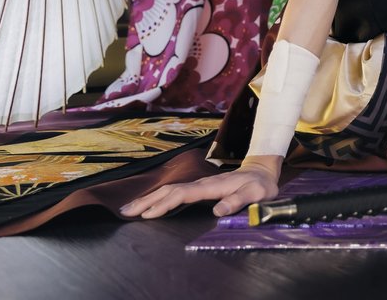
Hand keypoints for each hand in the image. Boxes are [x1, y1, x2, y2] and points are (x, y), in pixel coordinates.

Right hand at [119, 161, 279, 218]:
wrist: (261, 171)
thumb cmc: (259, 185)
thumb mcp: (255, 194)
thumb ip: (238, 201)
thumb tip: (217, 212)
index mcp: (212, 186)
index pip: (183, 194)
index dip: (165, 204)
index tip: (148, 214)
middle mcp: (202, 184)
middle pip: (170, 190)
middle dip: (147, 200)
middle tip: (126, 211)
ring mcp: (199, 185)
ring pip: (169, 190)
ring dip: (149, 198)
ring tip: (129, 208)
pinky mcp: (199, 188)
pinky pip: (175, 192)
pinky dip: (159, 198)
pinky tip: (149, 205)